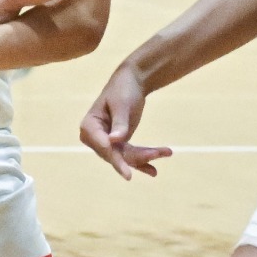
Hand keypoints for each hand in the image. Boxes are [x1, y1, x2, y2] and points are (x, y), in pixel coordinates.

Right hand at [79, 62, 171, 179]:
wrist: (131, 82)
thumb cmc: (123, 89)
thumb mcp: (121, 104)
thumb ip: (119, 123)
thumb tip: (113, 141)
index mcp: (90, 126)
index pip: (102, 146)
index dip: (115, 159)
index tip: (128, 174)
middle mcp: (95, 138)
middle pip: (115, 155)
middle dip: (137, 156)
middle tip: (157, 154)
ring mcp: (108, 143)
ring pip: (126, 158)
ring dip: (145, 157)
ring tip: (167, 152)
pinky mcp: (120, 145)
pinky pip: (131, 156)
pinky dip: (144, 161)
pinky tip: (154, 170)